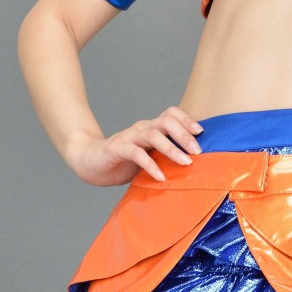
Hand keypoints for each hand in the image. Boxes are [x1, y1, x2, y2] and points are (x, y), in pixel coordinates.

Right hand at [68, 107, 203, 186]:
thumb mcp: (147, 159)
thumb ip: (164, 158)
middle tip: (198, 152)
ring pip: (153, 135)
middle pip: (166, 122)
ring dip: (172, 149)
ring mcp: (128, 137)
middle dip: (184, 135)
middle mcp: (141, 128)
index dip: (187, 120)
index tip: (202, 133)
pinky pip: (136, 153)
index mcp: (149, 128)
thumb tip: (191, 168)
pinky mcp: (117, 148)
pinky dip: (151, 165)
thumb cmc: (122, 162)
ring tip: (186, 163)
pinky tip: (161, 177)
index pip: (170, 115)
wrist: (90, 162)